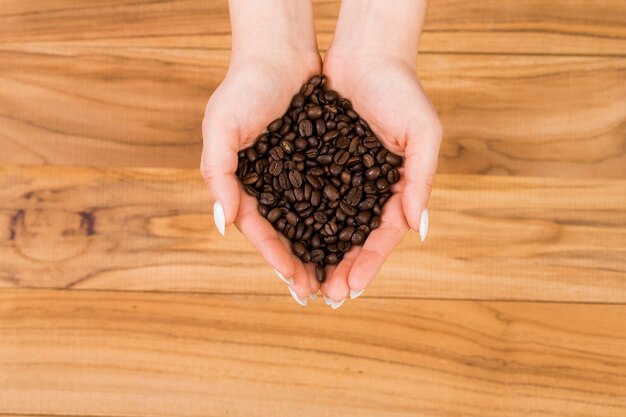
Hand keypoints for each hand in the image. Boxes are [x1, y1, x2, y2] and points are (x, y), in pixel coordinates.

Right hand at [201, 49, 321, 302]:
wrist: (279, 52)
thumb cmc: (245, 87)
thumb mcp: (221, 125)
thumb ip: (218, 171)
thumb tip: (223, 222)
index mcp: (245, 184)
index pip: (260, 230)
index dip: (275, 256)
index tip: (294, 281)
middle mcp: (270, 185)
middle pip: (288, 234)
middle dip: (302, 265)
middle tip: (321, 293)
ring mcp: (296, 175)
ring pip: (312, 222)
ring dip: (324, 251)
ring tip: (340, 276)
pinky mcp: (320, 162)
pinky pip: (331, 197)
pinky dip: (341, 219)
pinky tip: (355, 237)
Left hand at [320, 48, 441, 302]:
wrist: (366, 55)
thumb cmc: (400, 90)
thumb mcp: (421, 133)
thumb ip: (421, 179)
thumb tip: (418, 229)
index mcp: (396, 188)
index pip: (383, 236)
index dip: (369, 263)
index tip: (352, 289)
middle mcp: (369, 189)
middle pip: (354, 238)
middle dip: (342, 269)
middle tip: (327, 297)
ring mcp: (343, 179)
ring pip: (329, 225)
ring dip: (319, 255)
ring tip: (305, 281)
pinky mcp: (318, 164)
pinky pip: (308, 199)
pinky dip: (300, 222)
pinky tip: (289, 243)